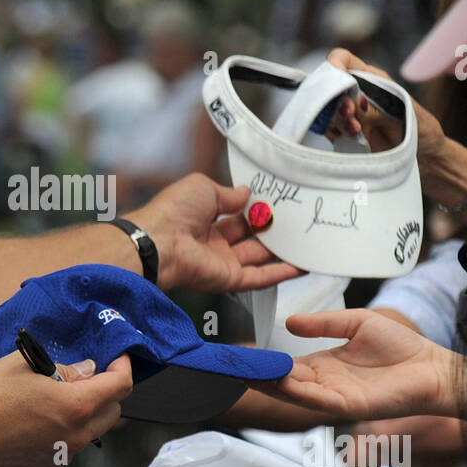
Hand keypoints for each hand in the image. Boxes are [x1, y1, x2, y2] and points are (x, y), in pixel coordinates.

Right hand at [0, 351, 129, 466]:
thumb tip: (86, 370)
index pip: (120, 386)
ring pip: (90, 433)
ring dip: (84, 415)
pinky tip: (37, 422)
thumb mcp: (24, 366)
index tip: (117, 358)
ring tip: (55, 399)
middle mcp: (76, 436)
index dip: (123, 367)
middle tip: (86, 378)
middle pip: (113, 413)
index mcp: (76, 406)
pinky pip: (67, 447)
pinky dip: (63, 432)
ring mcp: (63, 457)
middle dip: (107, 393)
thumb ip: (63, 367)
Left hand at [131, 173, 303, 292]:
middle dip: (272, 228)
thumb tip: (245, 192)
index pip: (235, 214)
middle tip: (296, 218)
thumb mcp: (202, 187)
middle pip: (250, 236)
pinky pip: (260, 277)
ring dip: (282, 251)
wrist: (159, 243)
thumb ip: (228, 193)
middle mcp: (213, 242)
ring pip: (259, 257)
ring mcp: (222, 262)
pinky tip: (300, 266)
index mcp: (202, 218)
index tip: (277, 201)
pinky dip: (281, 273)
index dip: (255, 208)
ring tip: (307, 241)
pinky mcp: (229, 279)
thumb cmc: (173, 211)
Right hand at [254, 309, 464, 419]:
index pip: (286, 364)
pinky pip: (317, 399)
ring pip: (294, 392)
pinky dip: (295, 391)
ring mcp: (335, 397)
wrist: (434, 368)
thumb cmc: (402, 347)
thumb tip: (289, 321)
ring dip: (269, 384)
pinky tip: (278, 380)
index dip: (263, 360)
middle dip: (257, 374)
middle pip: (283, 381)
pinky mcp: (349, 405)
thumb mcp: (356, 323)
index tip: (238, 352)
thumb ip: (324, 322)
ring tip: (245, 372)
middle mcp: (325, 384)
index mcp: (325, 365)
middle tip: (229, 365)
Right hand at [324, 48, 445, 163]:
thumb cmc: (422, 130)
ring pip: (327, 111)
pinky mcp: (347, 134)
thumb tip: (355, 105)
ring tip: (356, 131)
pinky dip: (335, 134)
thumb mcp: (405, 115)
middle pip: (330, 88)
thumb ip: (378, 109)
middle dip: (335, 101)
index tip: (335, 83)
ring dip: (337, 121)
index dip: (335, 65)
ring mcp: (350, 114)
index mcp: (372, 79)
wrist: (425, 158)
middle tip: (350, 115)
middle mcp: (357, 93)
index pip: (344, 60)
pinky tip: (353, 138)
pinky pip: (329, 130)